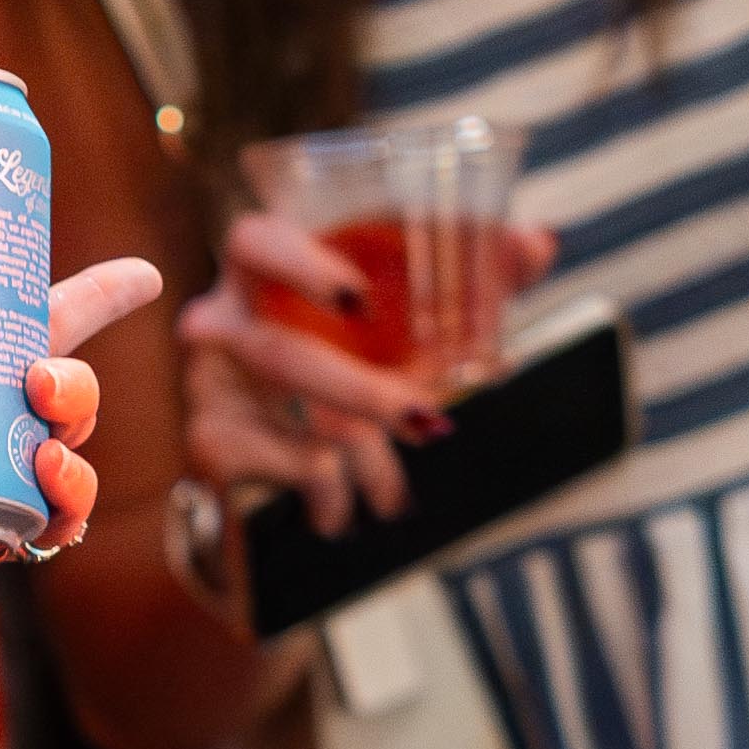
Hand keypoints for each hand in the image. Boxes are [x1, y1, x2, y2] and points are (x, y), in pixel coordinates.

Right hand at [176, 204, 560, 543]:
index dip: (302, 266)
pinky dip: (325, 491)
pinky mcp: (209, 440)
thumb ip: (471, 269)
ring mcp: (208, 382)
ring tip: (395, 493)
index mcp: (264, 268)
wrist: (266, 440)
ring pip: (290, 423)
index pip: (256, 242)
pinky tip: (342, 506)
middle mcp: (224, 319)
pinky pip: (277, 468)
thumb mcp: (401, 310)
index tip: (360, 298)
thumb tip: (540, 242)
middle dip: (362, 396)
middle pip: (281, 353)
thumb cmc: (342, 345)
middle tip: (427, 422)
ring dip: (362, 457)